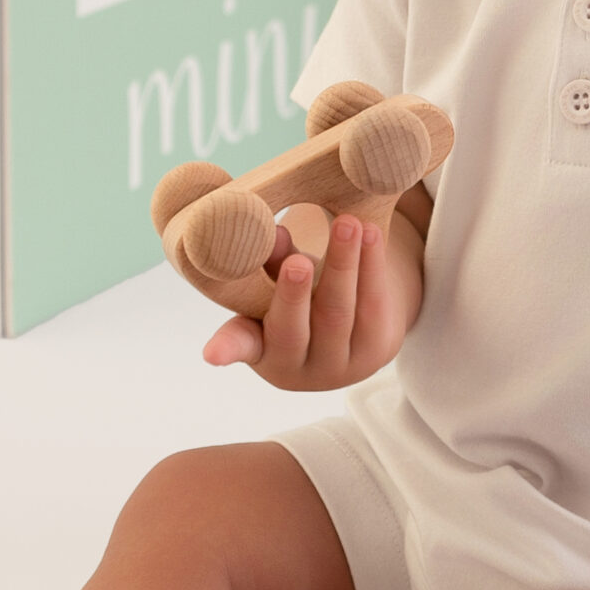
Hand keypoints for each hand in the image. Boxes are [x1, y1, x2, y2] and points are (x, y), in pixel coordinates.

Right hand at [200, 209, 409, 389]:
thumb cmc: (305, 305)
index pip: (242, 346)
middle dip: (295, 293)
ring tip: (347, 224)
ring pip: (339, 312)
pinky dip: (372, 264)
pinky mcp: (378, 348)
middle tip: (297, 261)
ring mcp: (341, 363)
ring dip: (344, 264)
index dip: (226, 349)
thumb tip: (274, 233)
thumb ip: (273, 263)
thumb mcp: (280, 286)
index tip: (210, 354)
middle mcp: (300, 365)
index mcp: (262, 350)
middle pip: (295, 327)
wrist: (357, 332)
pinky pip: (374, 303)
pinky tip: (372, 233)